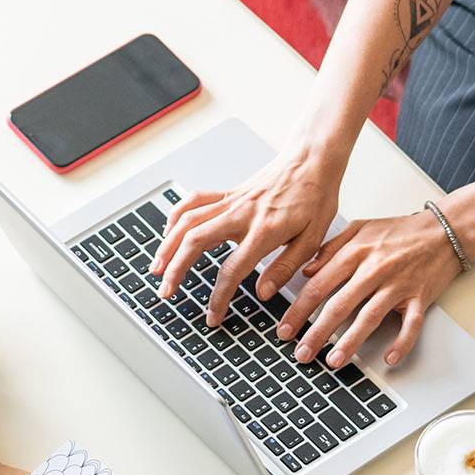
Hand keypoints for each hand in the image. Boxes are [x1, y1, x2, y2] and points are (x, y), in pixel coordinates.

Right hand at [150, 143, 342, 324]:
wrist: (312, 158)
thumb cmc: (315, 195)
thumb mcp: (313, 237)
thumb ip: (286, 267)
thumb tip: (262, 293)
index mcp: (265, 230)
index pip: (232, 270)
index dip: (218, 297)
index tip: (213, 316)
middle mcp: (242, 213)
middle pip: (196, 241)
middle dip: (176, 269)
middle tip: (166, 292)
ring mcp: (232, 200)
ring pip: (188, 220)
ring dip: (168, 244)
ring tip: (158, 268)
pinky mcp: (229, 192)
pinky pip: (195, 201)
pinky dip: (177, 216)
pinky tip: (169, 232)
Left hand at [278, 209, 461, 369]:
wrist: (443, 230)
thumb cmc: (400, 230)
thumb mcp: (360, 228)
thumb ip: (331, 247)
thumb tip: (306, 270)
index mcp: (357, 251)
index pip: (320, 284)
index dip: (299, 308)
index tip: (285, 328)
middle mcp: (375, 269)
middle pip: (340, 304)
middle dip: (316, 332)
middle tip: (301, 353)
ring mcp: (398, 285)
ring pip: (370, 317)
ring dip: (350, 342)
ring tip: (333, 361)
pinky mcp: (419, 298)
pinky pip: (410, 325)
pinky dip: (401, 343)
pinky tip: (389, 358)